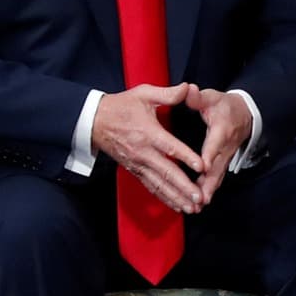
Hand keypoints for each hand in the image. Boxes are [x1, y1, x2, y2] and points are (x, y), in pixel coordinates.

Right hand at [92, 83, 204, 213]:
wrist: (94, 121)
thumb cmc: (121, 106)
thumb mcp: (143, 94)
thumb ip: (167, 94)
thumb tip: (188, 87)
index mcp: (148, 133)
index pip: (170, 147)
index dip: (186, 157)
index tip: (201, 166)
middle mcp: (143, 152)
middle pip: (166, 172)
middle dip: (184, 187)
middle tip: (200, 198)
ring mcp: (138, 164)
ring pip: (159, 184)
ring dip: (176, 197)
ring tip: (193, 208)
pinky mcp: (135, 170)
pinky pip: (151, 186)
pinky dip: (164, 198)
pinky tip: (178, 207)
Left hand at [185, 85, 254, 202]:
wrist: (244, 115)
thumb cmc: (224, 106)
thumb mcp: (213, 97)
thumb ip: (199, 97)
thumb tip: (188, 90)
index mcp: (222, 129)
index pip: (216, 143)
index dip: (211, 154)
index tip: (204, 166)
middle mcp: (225, 147)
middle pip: (218, 167)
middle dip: (209, 183)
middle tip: (200, 198)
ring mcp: (226, 157)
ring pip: (217, 177)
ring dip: (208, 191)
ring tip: (198, 205)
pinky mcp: (223, 164)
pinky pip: (216, 179)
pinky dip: (208, 191)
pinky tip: (198, 203)